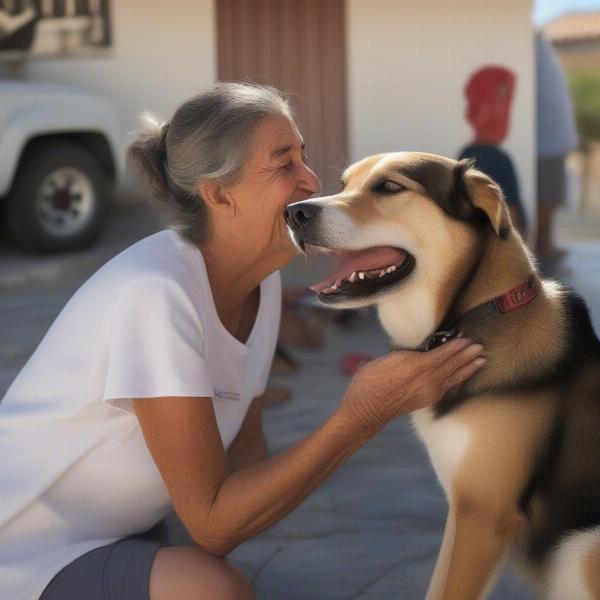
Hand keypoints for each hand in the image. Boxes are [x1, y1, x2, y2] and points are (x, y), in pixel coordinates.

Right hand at [339, 338, 484, 433]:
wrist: (367, 409)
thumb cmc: (370, 381)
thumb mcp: (386, 360)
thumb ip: (406, 355)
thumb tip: (418, 352)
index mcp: (416, 365)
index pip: (443, 353)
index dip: (456, 346)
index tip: (465, 338)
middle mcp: (427, 378)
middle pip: (452, 364)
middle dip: (467, 354)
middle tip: (479, 346)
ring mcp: (429, 391)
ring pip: (454, 376)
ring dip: (468, 367)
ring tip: (481, 359)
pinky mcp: (427, 400)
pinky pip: (448, 386)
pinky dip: (459, 378)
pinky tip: (464, 375)